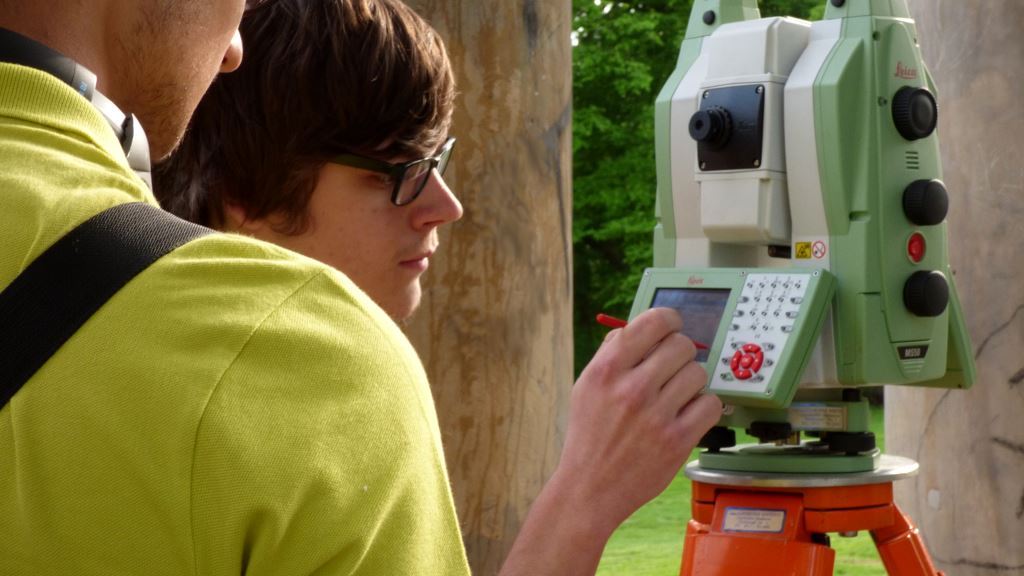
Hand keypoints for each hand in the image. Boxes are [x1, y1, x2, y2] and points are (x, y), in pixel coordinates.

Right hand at [553, 306, 721, 535]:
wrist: (590, 487)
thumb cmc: (590, 434)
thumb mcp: (586, 386)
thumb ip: (612, 354)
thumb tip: (643, 326)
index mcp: (606, 369)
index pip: (653, 322)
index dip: (669, 319)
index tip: (671, 327)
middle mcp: (631, 388)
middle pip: (681, 345)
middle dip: (680, 353)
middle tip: (672, 367)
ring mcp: (656, 415)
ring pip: (698, 373)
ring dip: (691, 381)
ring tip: (676, 395)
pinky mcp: (677, 440)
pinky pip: (710, 404)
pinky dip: (702, 407)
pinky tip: (686, 414)